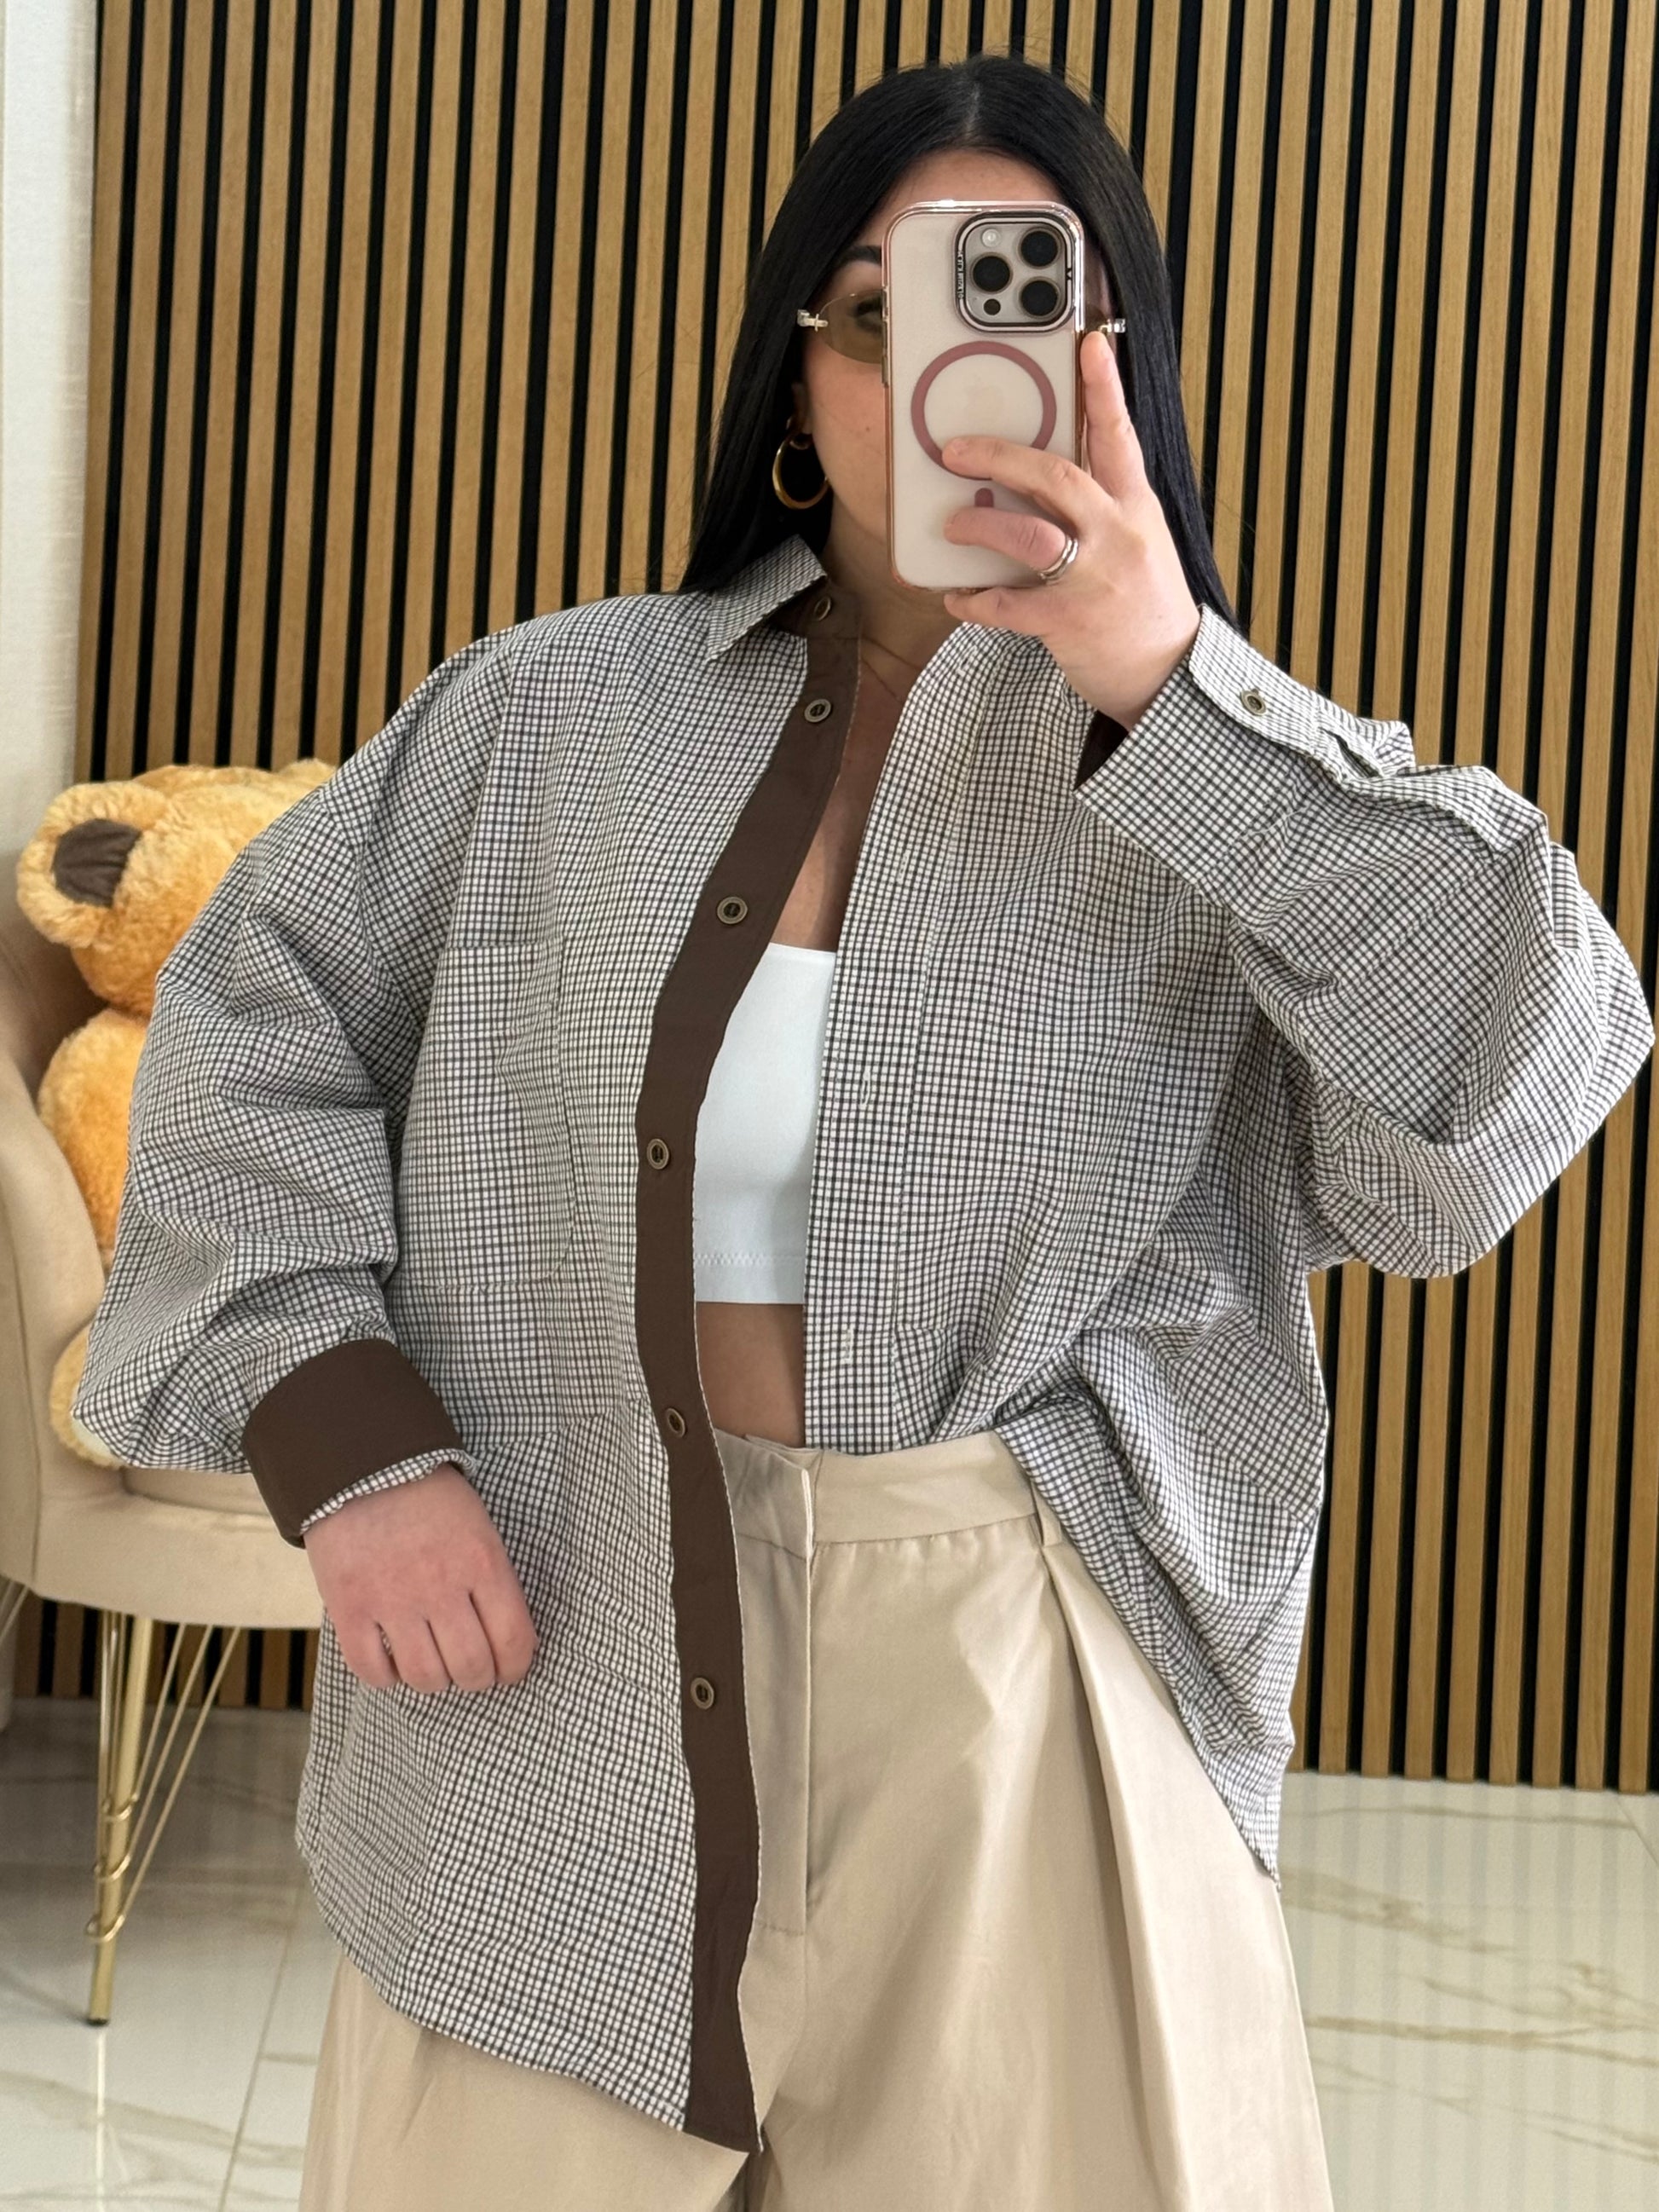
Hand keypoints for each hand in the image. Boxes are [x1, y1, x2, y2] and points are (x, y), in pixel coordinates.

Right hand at [302, 1461, 538, 1693]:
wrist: (361, 1465)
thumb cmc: (428, 1496)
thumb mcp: (478, 1526)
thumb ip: (492, 1579)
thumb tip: (510, 1639)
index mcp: (482, 1562)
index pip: (514, 1640)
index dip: (515, 1668)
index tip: (509, 1671)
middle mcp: (440, 1585)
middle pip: (471, 1667)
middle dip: (477, 1679)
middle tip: (471, 1672)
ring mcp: (393, 1599)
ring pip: (425, 1677)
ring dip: (434, 1682)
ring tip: (433, 1667)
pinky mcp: (350, 1606)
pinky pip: (372, 1670)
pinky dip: (386, 1678)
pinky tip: (392, 1663)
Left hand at [935, 327, 1201, 729]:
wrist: (1167, 672)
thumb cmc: (1145, 601)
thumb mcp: (1140, 539)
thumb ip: (1103, 505)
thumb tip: (1043, 477)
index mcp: (1135, 506)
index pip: (1119, 435)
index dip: (1103, 388)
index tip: (1089, 344)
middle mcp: (1116, 534)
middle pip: (1056, 476)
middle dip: (1000, 457)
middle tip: (955, 450)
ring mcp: (1093, 578)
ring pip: (1028, 535)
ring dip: (981, 526)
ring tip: (952, 525)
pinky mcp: (1068, 621)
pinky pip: (1008, 605)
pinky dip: (975, 601)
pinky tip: (956, 597)